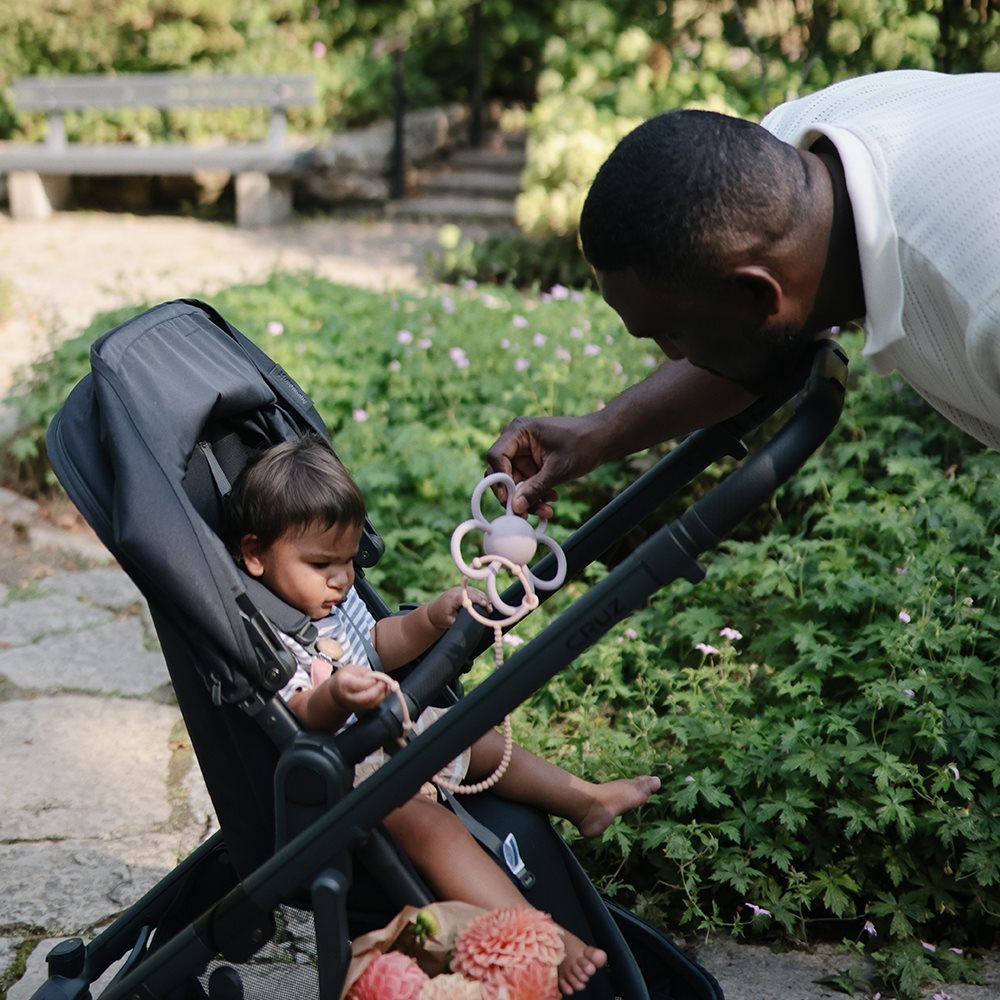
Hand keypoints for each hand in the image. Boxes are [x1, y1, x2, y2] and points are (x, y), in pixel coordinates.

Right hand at [327, 663, 390, 712]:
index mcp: (344, 684)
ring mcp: (355, 705)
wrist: (337, 694)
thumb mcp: (351, 669)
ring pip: (371, 703)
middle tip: (384, 681)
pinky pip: (374, 705)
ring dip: (382, 694)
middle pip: (365, 698)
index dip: (369, 682)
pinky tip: (384, 690)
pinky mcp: (362, 709)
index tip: (376, 677)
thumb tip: (376, 676)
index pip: (357, 685)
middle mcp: (349, 697)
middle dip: (378, 689)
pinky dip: (382, 698)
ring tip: (386, 684)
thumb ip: (364, 671)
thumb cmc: (344, 678)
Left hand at [426, 585, 489, 629]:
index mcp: (452, 598)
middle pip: (473, 592)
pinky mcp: (462, 590)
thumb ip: (461, 619)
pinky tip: (485, 604)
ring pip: (475, 591)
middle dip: (483, 600)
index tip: (485, 605)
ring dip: (483, 598)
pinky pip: (474, 591)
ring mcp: (459, 589)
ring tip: (489, 608)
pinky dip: (480, 597)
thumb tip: (474, 619)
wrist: (433, 612)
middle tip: (490, 610)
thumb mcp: (450, 622)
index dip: (477, 600)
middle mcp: (456, 591)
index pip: (467, 596)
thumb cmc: (441, 618)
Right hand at [485, 414, 603, 516]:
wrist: (602, 439)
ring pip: (514, 482)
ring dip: (528, 498)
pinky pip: (526, 482)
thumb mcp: (558, 469)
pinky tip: (551, 498)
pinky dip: (536, 493)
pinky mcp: (532, 462)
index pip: (496, 456)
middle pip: (501, 472)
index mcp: (519, 431)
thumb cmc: (582, 444)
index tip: (509, 499)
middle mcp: (516, 440)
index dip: (499, 479)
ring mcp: (524, 452)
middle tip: (525, 512)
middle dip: (515, 494)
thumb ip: (535, 488)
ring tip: (546, 509)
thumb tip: (516, 506)